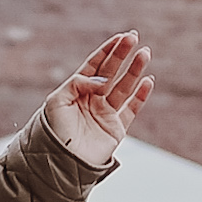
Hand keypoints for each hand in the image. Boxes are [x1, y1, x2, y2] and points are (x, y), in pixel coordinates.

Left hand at [51, 33, 154, 164]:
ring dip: (135, 70)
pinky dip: (141, 95)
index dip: (107, 51)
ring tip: (145, 53)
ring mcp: (105, 113)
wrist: (61, 163)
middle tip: (134, 37)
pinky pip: (132, 109)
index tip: (120, 37)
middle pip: (111, 72)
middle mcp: (92, 100)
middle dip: (122, 54)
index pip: (94, 66)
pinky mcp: (116, 129)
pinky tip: (148, 80)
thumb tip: (101, 79)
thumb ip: (77, 83)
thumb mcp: (57, 101)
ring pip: (124, 86)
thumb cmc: (54, 132)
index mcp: (76, 91)